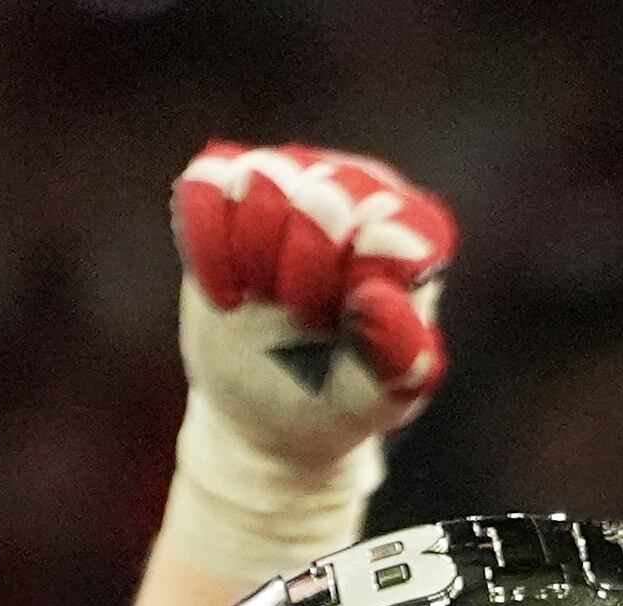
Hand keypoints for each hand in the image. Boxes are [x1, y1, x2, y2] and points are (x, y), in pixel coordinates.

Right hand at [173, 142, 457, 462]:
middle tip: (301, 316)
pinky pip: (207, 182)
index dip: (347, 281)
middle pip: (323, 197)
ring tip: (264, 298)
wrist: (270, 410)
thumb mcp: (379, 398)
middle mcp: (361, 191)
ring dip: (253, 256)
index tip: (331, 324)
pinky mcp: (234, 185)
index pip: (389, 226)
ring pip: (261, 180)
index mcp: (414, 235)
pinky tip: (224, 291)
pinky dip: (207, 244)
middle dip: (301, 273)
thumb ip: (398, 356)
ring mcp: (296, 178)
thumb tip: (379, 295)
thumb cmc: (339, 396)